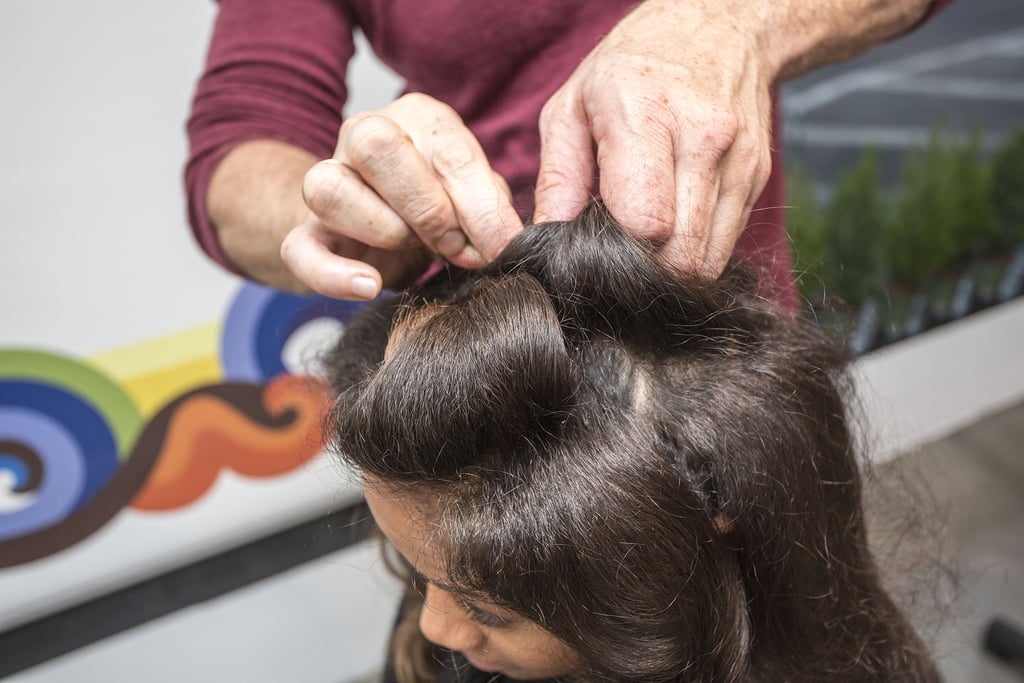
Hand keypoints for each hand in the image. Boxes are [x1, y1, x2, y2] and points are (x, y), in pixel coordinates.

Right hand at [281, 93, 523, 298]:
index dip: (479, 206)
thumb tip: (502, 241)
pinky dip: (333, 274)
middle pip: (376, 146)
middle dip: (427, 208)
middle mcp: (363, 136)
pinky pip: (298, 249)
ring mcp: (328, 181)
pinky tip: (368, 286)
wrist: (386, 229)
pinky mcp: (306, 231)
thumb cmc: (443, 206)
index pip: (449, 150)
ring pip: (327, 188)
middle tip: (453, 246)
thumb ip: (489, 209)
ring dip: (382, 228)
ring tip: (411, 248)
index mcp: (418, 119)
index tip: (499, 246)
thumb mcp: (476, 197)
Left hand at [534, 0, 775, 277]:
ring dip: (672, 265)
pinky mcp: (758, 178)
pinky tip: (675, 223)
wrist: (720, 26)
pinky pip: (725, 245)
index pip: (645, 223)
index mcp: (647, 116)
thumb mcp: (572, 107)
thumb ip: (557, 178)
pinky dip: (697, 249)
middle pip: (679, 252)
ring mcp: (738, 161)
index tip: (597, 242)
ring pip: (707, 260)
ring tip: (646, 237)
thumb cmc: (630, 68)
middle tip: (619, 250)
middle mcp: (702, 139)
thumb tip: (546, 239)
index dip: (617, 250)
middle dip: (644, 268)